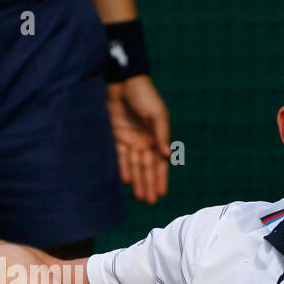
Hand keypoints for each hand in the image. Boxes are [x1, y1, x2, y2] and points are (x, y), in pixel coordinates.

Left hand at [107, 75, 170, 204]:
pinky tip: (125, 182)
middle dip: (148, 184)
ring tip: (140, 197)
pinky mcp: (115, 137)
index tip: (162, 194)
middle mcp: (143, 141)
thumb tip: (168, 155)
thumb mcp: (156, 114)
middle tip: (150, 202)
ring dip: (137, 181)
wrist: (122, 81)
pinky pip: (119, 157)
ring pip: (134, 166)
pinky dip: (122, 169)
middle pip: (146, 168)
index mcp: (156, 137)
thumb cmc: (144, 95)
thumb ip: (162, 134)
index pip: (159, 163)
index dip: (160, 178)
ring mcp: (129, 140)